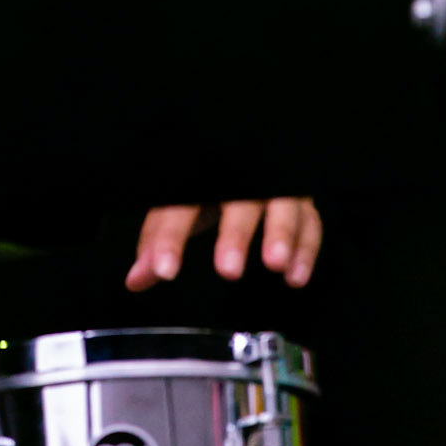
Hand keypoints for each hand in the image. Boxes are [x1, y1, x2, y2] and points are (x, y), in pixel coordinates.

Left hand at [126, 198, 321, 291]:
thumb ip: (160, 241)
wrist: (240, 166)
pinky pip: (310, 222)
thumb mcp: (180, 208)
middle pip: (239, 201)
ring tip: (273, 264)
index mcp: (200, 180)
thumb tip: (136, 280)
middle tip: (228, 269)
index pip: (179, 208)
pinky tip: (295, 276)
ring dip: (282, 233)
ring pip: (283, 204)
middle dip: (236, 234)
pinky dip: (306, 248)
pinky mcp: (301, 201)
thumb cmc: (208, 189)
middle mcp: (239, 180)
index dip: (170, 239)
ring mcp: (273, 188)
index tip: (165, 270)